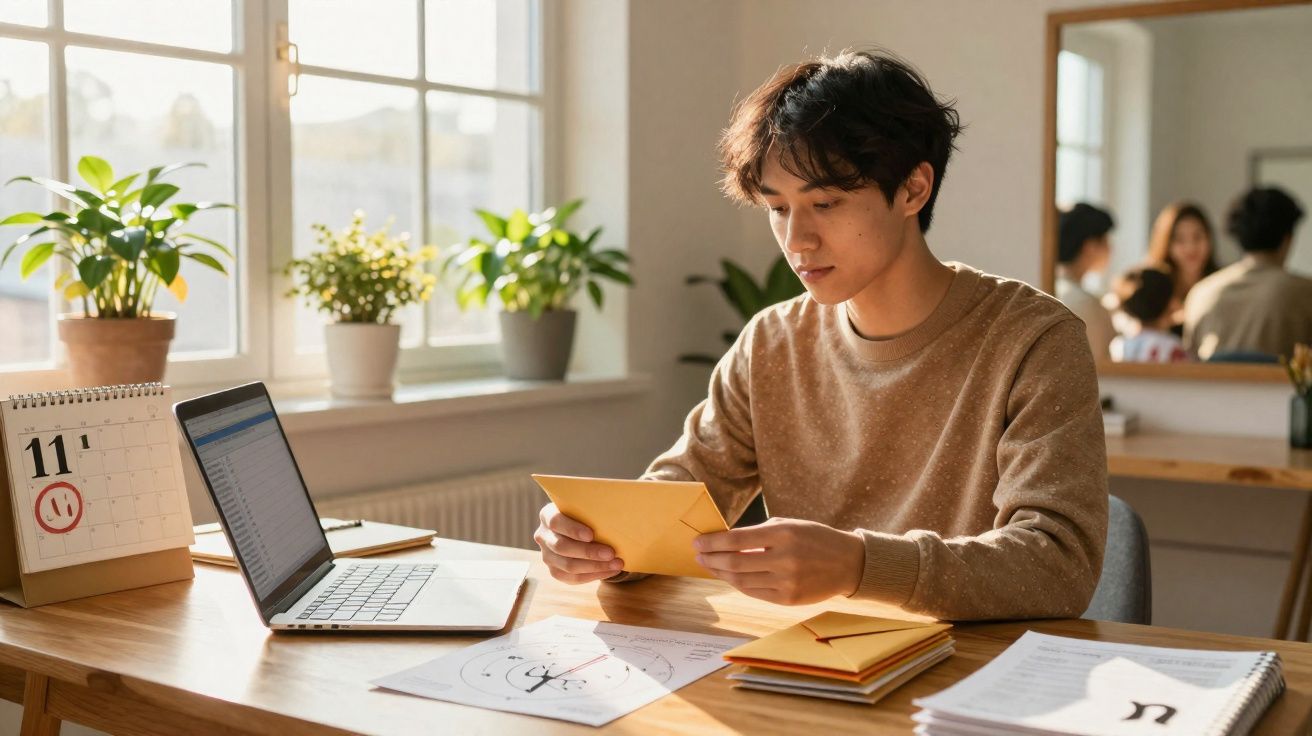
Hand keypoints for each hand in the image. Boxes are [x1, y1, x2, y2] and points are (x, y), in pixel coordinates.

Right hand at [533, 503, 624, 583]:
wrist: (581, 529)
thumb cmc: (587, 514)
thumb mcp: (586, 506)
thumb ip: (593, 508)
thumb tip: (616, 509)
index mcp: (547, 515)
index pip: (555, 522)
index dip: (572, 529)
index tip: (591, 535)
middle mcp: (543, 536)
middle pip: (562, 547)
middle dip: (588, 552)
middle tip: (611, 553)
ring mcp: (547, 555)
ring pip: (568, 566)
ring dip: (595, 566)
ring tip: (617, 563)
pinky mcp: (555, 571)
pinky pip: (573, 578)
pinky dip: (594, 575)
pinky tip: (610, 570)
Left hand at [694, 518, 864, 604]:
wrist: (848, 563)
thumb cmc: (815, 539)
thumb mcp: (790, 525)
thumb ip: (759, 534)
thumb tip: (724, 541)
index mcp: (783, 534)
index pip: (736, 540)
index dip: (712, 542)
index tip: (698, 542)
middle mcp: (784, 559)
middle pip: (734, 563)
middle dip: (711, 559)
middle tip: (698, 554)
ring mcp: (787, 582)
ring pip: (741, 581)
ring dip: (720, 573)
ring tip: (710, 565)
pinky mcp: (788, 599)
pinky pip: (754, 592)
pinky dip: (738, 584)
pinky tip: (729, 576)